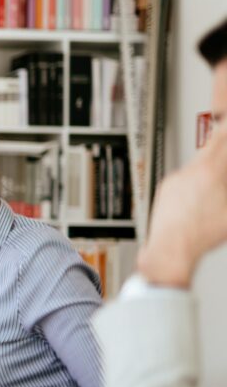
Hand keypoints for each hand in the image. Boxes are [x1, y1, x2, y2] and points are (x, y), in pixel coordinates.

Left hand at [138, 124, 226, 287]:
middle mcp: (190, 171)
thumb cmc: (201, 235)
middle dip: (222, 144)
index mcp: (210, 173)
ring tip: (215, 187)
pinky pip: (184, 176)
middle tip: (225, 138)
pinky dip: (195, 179)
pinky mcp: (165, 187)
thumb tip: (225, 182)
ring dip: (209, 167)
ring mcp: (175, 178)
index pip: (224, 140)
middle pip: (211, 145)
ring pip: (197, 163)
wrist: (170, 248)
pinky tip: (199, 197)